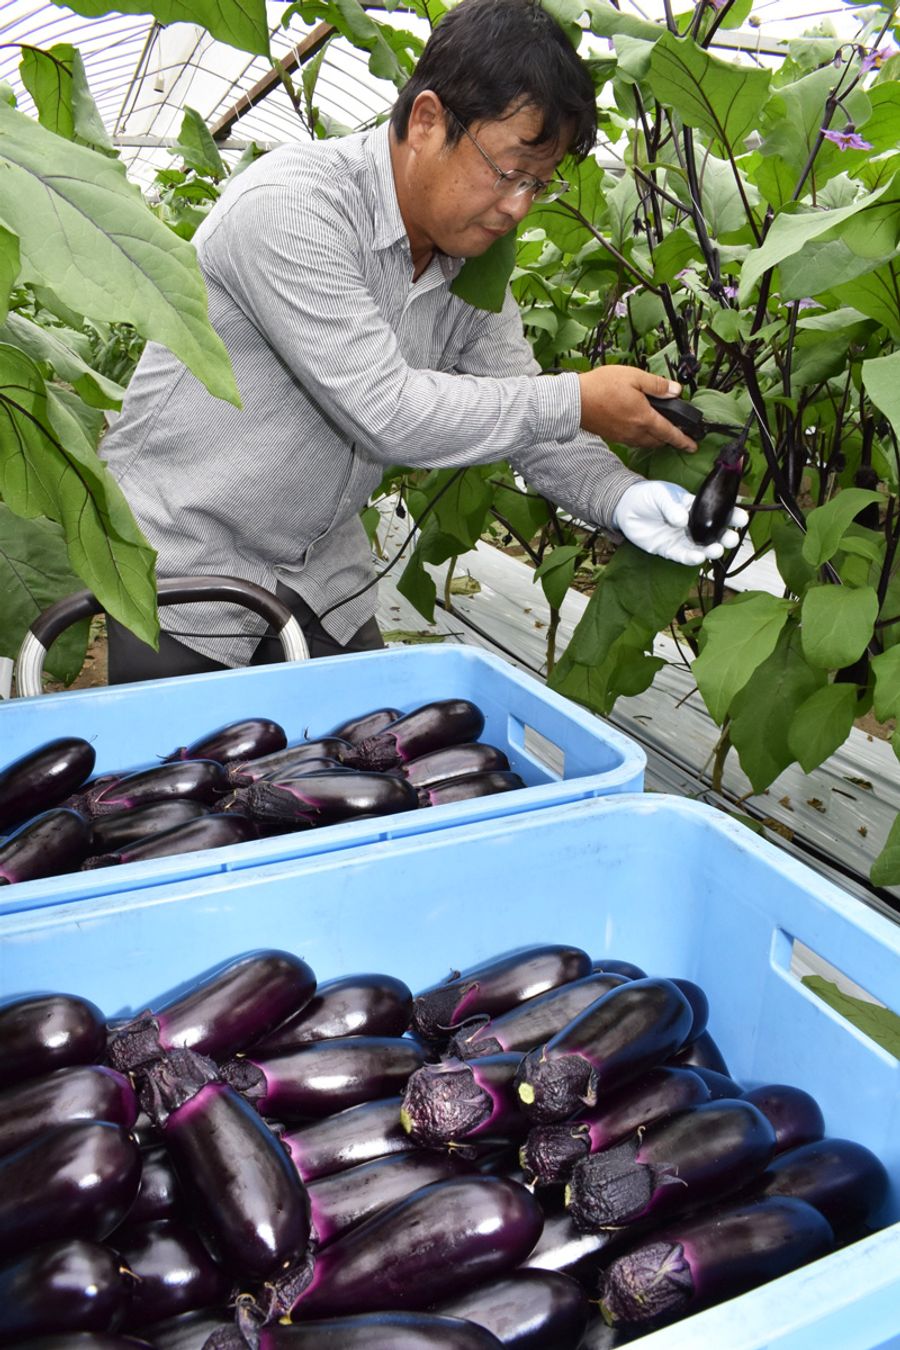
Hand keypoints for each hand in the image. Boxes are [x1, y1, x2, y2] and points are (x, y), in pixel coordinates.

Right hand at [577, 367, 697, 451]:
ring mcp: (624, 436)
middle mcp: (635, 431)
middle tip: (677, 433)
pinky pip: (633, 441)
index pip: (670, 432)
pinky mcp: (614, 436)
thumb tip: (675, 390)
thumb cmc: (601, 386)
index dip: (684, 440)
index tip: (693, 446)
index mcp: (644, 417)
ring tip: (659, 430)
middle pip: (659, 441)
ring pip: (646, 443)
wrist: (575, 401)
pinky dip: (642, 438)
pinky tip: (639, 428)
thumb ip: (657, 385)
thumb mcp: (634, 377)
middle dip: (670, 439)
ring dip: (656, 439)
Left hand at [612, 481, 748, 564]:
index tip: (741, 518)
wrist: (625, 508)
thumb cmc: (647, 496)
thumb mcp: (661, 495)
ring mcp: (682, 538)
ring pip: (702, 547)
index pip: (718, 511)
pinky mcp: (670, 550)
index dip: (732, 515)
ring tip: (717, 550)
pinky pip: (684, 556)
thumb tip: (683, 520)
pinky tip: (697, 557)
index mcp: (696, 507)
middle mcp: (692, 524)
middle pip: (715, 533)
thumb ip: (672, 506)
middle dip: (726, 537)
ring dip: (711, 550)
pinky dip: (691, 558)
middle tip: (731, 539)